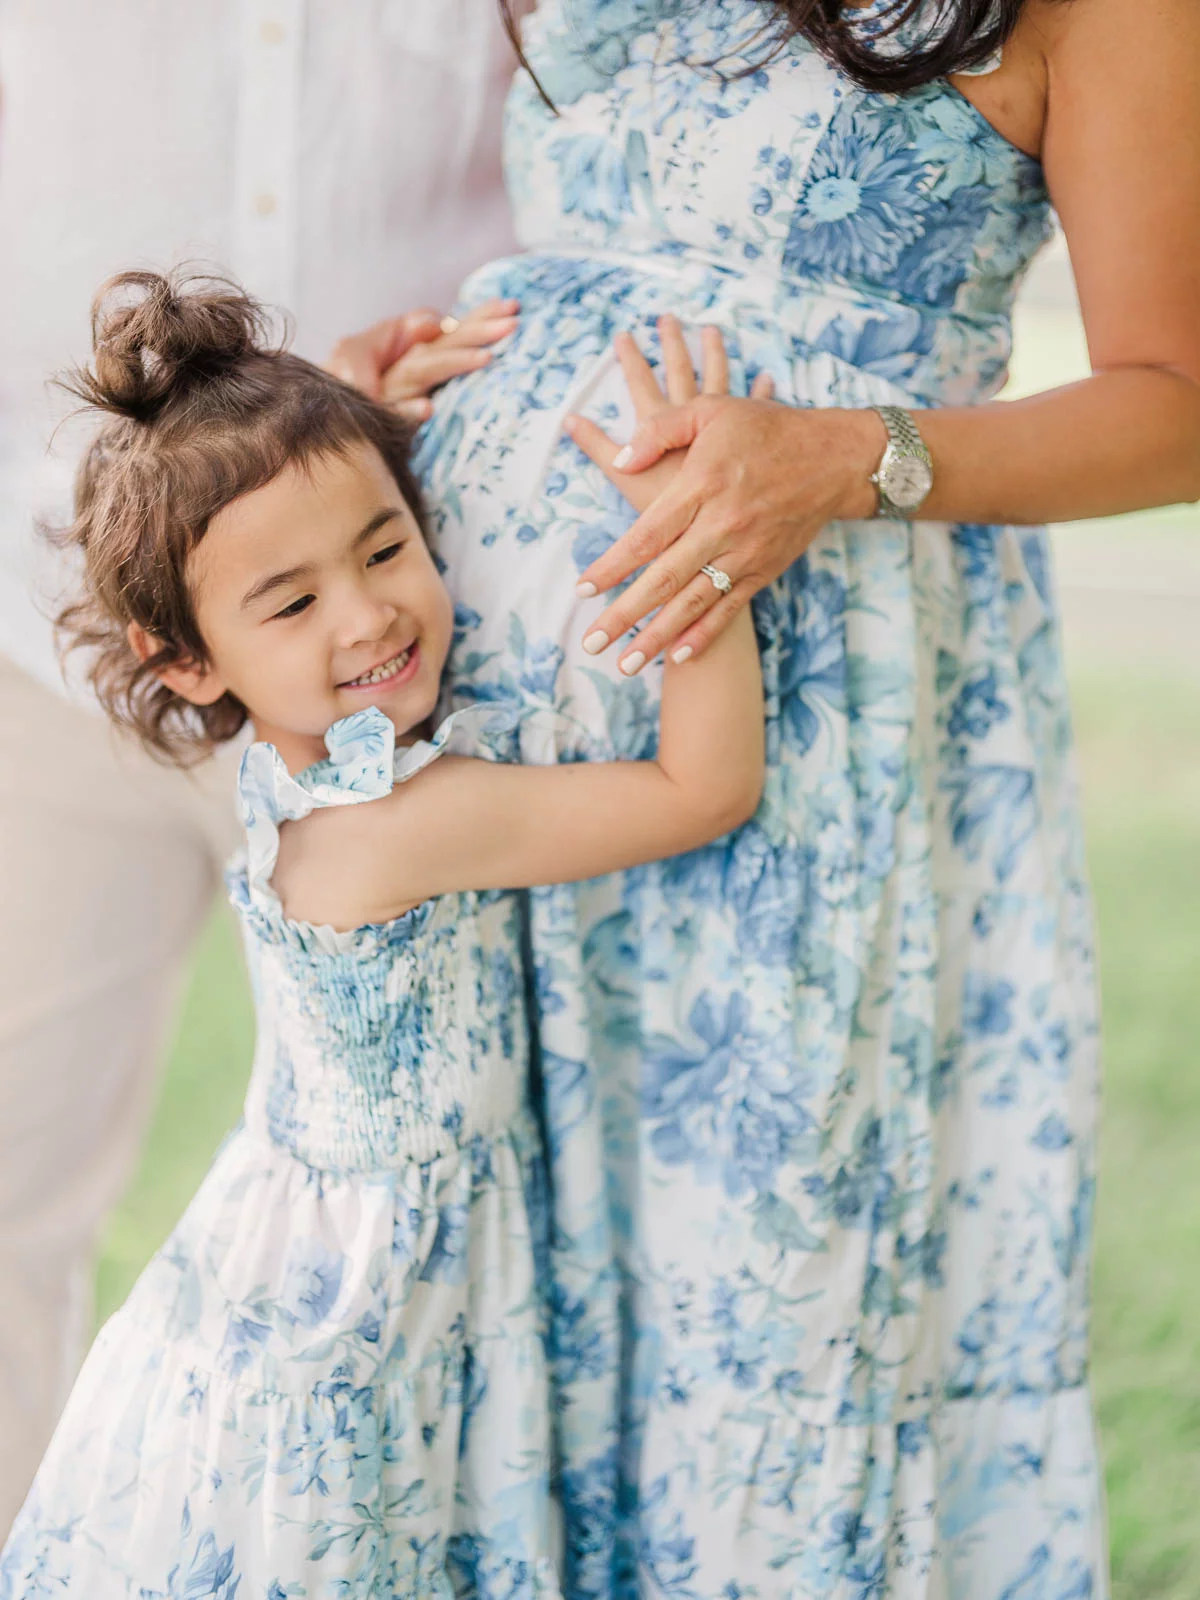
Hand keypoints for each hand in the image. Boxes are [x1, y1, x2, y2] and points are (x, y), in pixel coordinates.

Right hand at [327, 298, 518, 421]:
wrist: (320, 413)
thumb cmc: (360, 390)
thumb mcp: (395, 367)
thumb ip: (416, 342)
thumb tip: (435, 322)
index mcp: (412, 352)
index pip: (451, 332)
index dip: (480, 319)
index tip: (513, 307)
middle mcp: (399, 364)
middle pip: (441, 343)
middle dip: (476, 331)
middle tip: (512, 324)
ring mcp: (386, 388)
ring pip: (421, 370)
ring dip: (452, 362)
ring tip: (485, 357)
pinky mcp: (371, 413)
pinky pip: (391, 412)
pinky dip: (407, 410)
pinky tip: (427, 409)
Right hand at [565, 315, 746, 516]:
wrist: (708, 529)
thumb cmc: (665, 509)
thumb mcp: (623, 477)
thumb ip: (596, 446)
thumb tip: (568, 420)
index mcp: (659, 424)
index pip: (641, 382)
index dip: (631, 358)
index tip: (624, 335)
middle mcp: (691, 418)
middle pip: (680, 371)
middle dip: (672, 344)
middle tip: (668, 319)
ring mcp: (720, 428)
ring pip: (719, 378)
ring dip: (715, 354)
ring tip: (712, 331)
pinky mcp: (745, 441)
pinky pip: (755, 407)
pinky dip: (760, 391)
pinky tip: (766, 377)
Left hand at [567, 388, 882, 671]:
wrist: (834, 458)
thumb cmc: (765, 429)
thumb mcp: (710, 411)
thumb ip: (660, 431)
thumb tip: (619, 458)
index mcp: (703, 485)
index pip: (648, 534)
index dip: (614, 565)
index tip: (583, 589)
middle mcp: (723, 525)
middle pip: (665, 579)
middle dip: (626, 615)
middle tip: (592, 644)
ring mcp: (746, 553)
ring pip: (694, 602)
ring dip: (659, 637)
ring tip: (626, 666)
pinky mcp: (765, 569)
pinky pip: (731, 608)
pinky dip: (705, 634)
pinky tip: (679, 656)